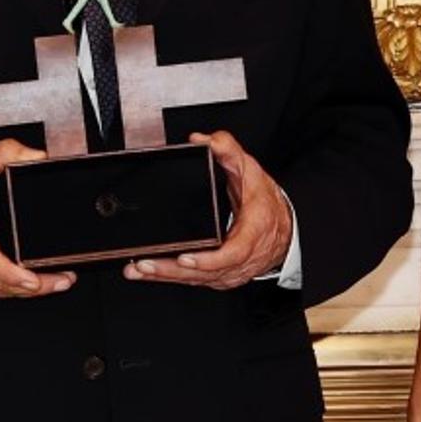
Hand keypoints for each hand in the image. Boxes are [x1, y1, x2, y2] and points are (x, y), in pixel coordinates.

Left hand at [122, 130, 291, 289]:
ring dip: (164, 276)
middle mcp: (242, 259)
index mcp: (253, 232)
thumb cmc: (265, 202)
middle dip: (171, 271)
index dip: (207, 260)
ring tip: (137, 269)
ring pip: (196, 280)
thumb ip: (228, 150)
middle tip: (145, 264)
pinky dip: (170, 278)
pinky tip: (149, 273)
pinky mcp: (220, 277)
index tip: (185, 257)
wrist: (283, 228)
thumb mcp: (251, 170)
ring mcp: (231, 272)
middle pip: (205, 272)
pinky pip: (195, 281)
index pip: (231, 254)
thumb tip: (202, 140)